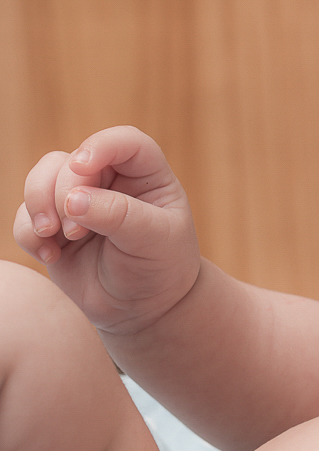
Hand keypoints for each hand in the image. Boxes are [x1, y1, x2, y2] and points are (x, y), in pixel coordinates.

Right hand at [13, 126, 200, 334]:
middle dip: (64, 190)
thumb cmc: (161, 268)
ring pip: (41, 177)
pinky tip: (51, 256)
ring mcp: (80, 201)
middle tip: (75, 231)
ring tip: (53, 237)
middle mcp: (112, 181)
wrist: (143, 308)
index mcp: (147, 176)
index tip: (82, 166)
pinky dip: (29, 233)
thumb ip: (118, 215)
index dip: (101, 146)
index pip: (126, 142)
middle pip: (71, 160)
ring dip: (38, 204)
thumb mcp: (154, 241)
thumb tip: (72, 200)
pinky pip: (25, 215)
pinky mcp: (54, 226)